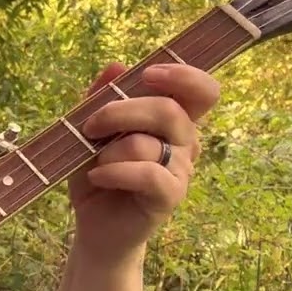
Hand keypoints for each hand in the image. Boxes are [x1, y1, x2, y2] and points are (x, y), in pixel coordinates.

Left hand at [67, 61, 220, 261]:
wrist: (94, 224)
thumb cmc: (97, 173)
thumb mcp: (89, 132)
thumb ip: (100, 99)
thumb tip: (115, 66)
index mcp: (174, 120)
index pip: (202, 91)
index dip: (183, 76)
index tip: (147, 73)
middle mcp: (185, 142)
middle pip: (169, 110)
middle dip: (121, 111)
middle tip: (90, 125)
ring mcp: (181, 170)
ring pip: (149, 144)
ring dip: (109, 150)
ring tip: (93, 162)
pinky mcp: (170, 196)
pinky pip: (148, 174)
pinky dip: (114, 172)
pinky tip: (97, 176)